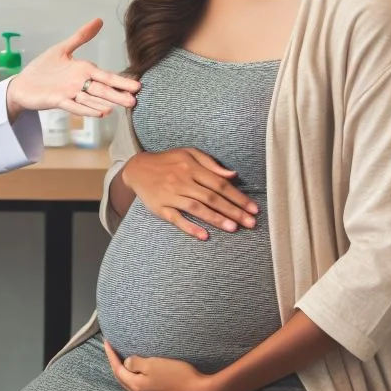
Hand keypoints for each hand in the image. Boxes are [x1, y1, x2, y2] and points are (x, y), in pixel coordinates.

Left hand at [5, 18, 139, 120]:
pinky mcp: (57, 100)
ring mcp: (69, 94)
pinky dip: (85, 109)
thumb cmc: (43, 68)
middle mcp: (79, 84)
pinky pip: (73, 106)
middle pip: (101, 90)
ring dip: (103, 104)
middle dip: (117, 95)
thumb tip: (99, 20)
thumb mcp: (63, 49)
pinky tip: (99, 113)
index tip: (137, 86)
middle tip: (134, 101)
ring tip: (117, 108)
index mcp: (83, 71)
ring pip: (90, 100)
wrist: (22, 84)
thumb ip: (81, 36)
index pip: (106, 76)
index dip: (120, 81)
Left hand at [103, 339, 233, 390]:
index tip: (106, 341)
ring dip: (127, 374)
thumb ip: (136, 364)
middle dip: (116, 365)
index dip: (110, 355)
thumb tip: (127, 364)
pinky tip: (143, 375)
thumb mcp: (154, 364)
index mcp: (137, 387)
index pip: (117, 369)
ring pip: (133, 386)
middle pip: (123, 380)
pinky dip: (138, 380)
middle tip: (113, 350)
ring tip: (125, 361)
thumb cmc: (178, 376)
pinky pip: (144, 390)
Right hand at [122, 148, 258, 239]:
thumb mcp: (189, 154)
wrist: (137, 169)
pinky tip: (204, 236)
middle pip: (211, 198)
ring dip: (216, 219)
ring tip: (234, 229)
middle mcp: (182, 181)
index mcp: (191, 167)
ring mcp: (170, 195)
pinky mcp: (160, 208)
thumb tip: (233, 175)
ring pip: (196, 208)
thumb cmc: (168, 161)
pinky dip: (190, 227)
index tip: (253, 209)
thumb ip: (212, 164)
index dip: (238, 197)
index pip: (220, 184)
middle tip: (251, 223)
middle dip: (233, 211)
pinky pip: (176, 219)